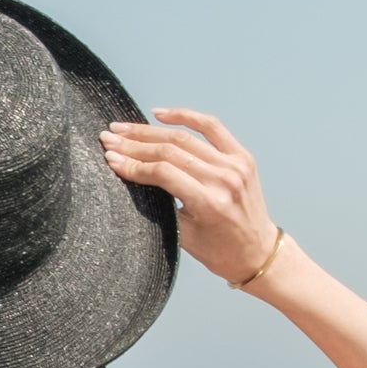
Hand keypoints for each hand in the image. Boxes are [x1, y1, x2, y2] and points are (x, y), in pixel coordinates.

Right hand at [100, 107, 282, 287]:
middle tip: (108, 138)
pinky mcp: (242, 156)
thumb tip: (131, 173)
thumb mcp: (182, 234)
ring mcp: (236, 164)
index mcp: (209, 203)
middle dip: (134, 144)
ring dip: (149, 131)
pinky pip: (211, 127)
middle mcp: (224, 179)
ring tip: (123, 128)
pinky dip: (185, 116)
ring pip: (184, 137)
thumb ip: (161, 203)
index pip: (162, 173)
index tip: (110, 158)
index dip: (132, 164)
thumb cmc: (218, 251)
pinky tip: (160, 114)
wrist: (258, 252)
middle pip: (170, 151)